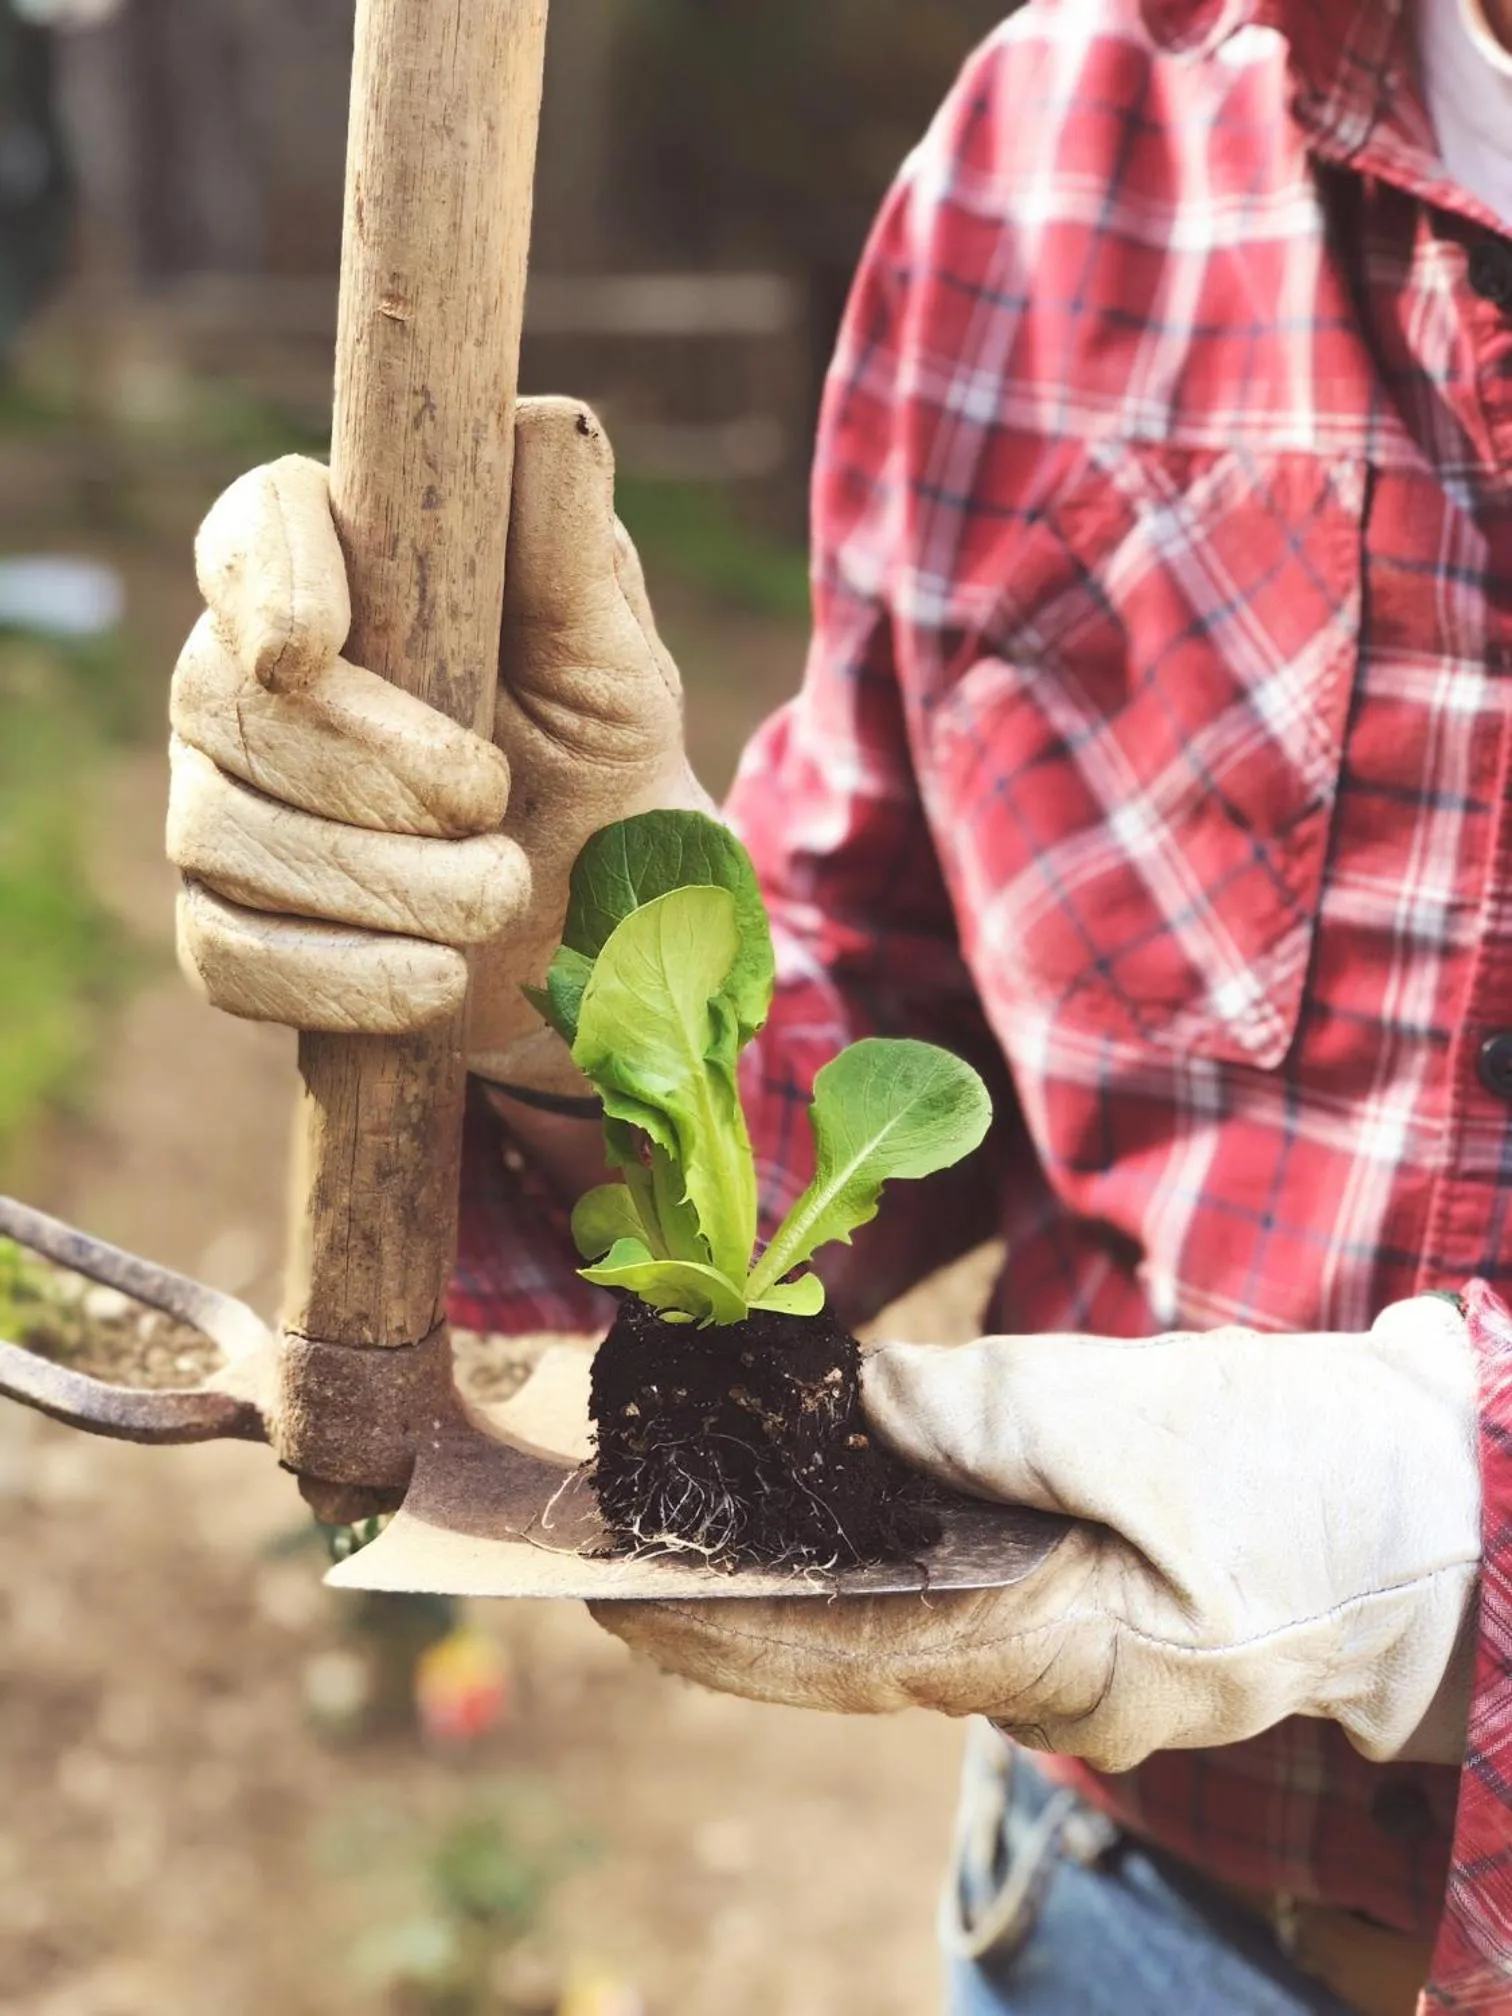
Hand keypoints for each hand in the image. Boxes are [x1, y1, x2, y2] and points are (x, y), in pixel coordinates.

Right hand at [168, 399, 706, 1085]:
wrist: (610, 930)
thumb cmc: (604, 764)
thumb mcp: (614, 672)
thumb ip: (575, 563)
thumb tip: (553, 425)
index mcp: (343, 581)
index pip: (253, 529)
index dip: (265, 577)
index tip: (315, 649)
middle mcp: (251, 687)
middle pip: (229, 702)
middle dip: (369, 774)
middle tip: (494, 812)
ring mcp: (226, 808)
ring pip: (224, 834)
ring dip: (376, 882)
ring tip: (499, 898)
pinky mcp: (233, 933)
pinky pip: (229, 955)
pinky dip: (339, 975)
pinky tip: (434, 981)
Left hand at [592, 1297, 1481, 1773]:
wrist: (1439, 1508)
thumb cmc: (1311, 1469)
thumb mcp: (1143, 1419)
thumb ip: (981, 1413)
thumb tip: (845, 1404)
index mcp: (1070, 1654)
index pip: (856, 1653)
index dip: (731, 1625)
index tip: (617, 1599)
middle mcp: (1056, 1687)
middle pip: (858, 1656)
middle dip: (735, 1614)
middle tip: (610, 1562)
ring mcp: (1073, 1660)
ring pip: (894, 1632)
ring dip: (788, 1587)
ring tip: (678, 1537)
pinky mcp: (1085, 1612)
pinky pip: (945, 1600)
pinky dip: (863, 1564)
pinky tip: (808, 1523)